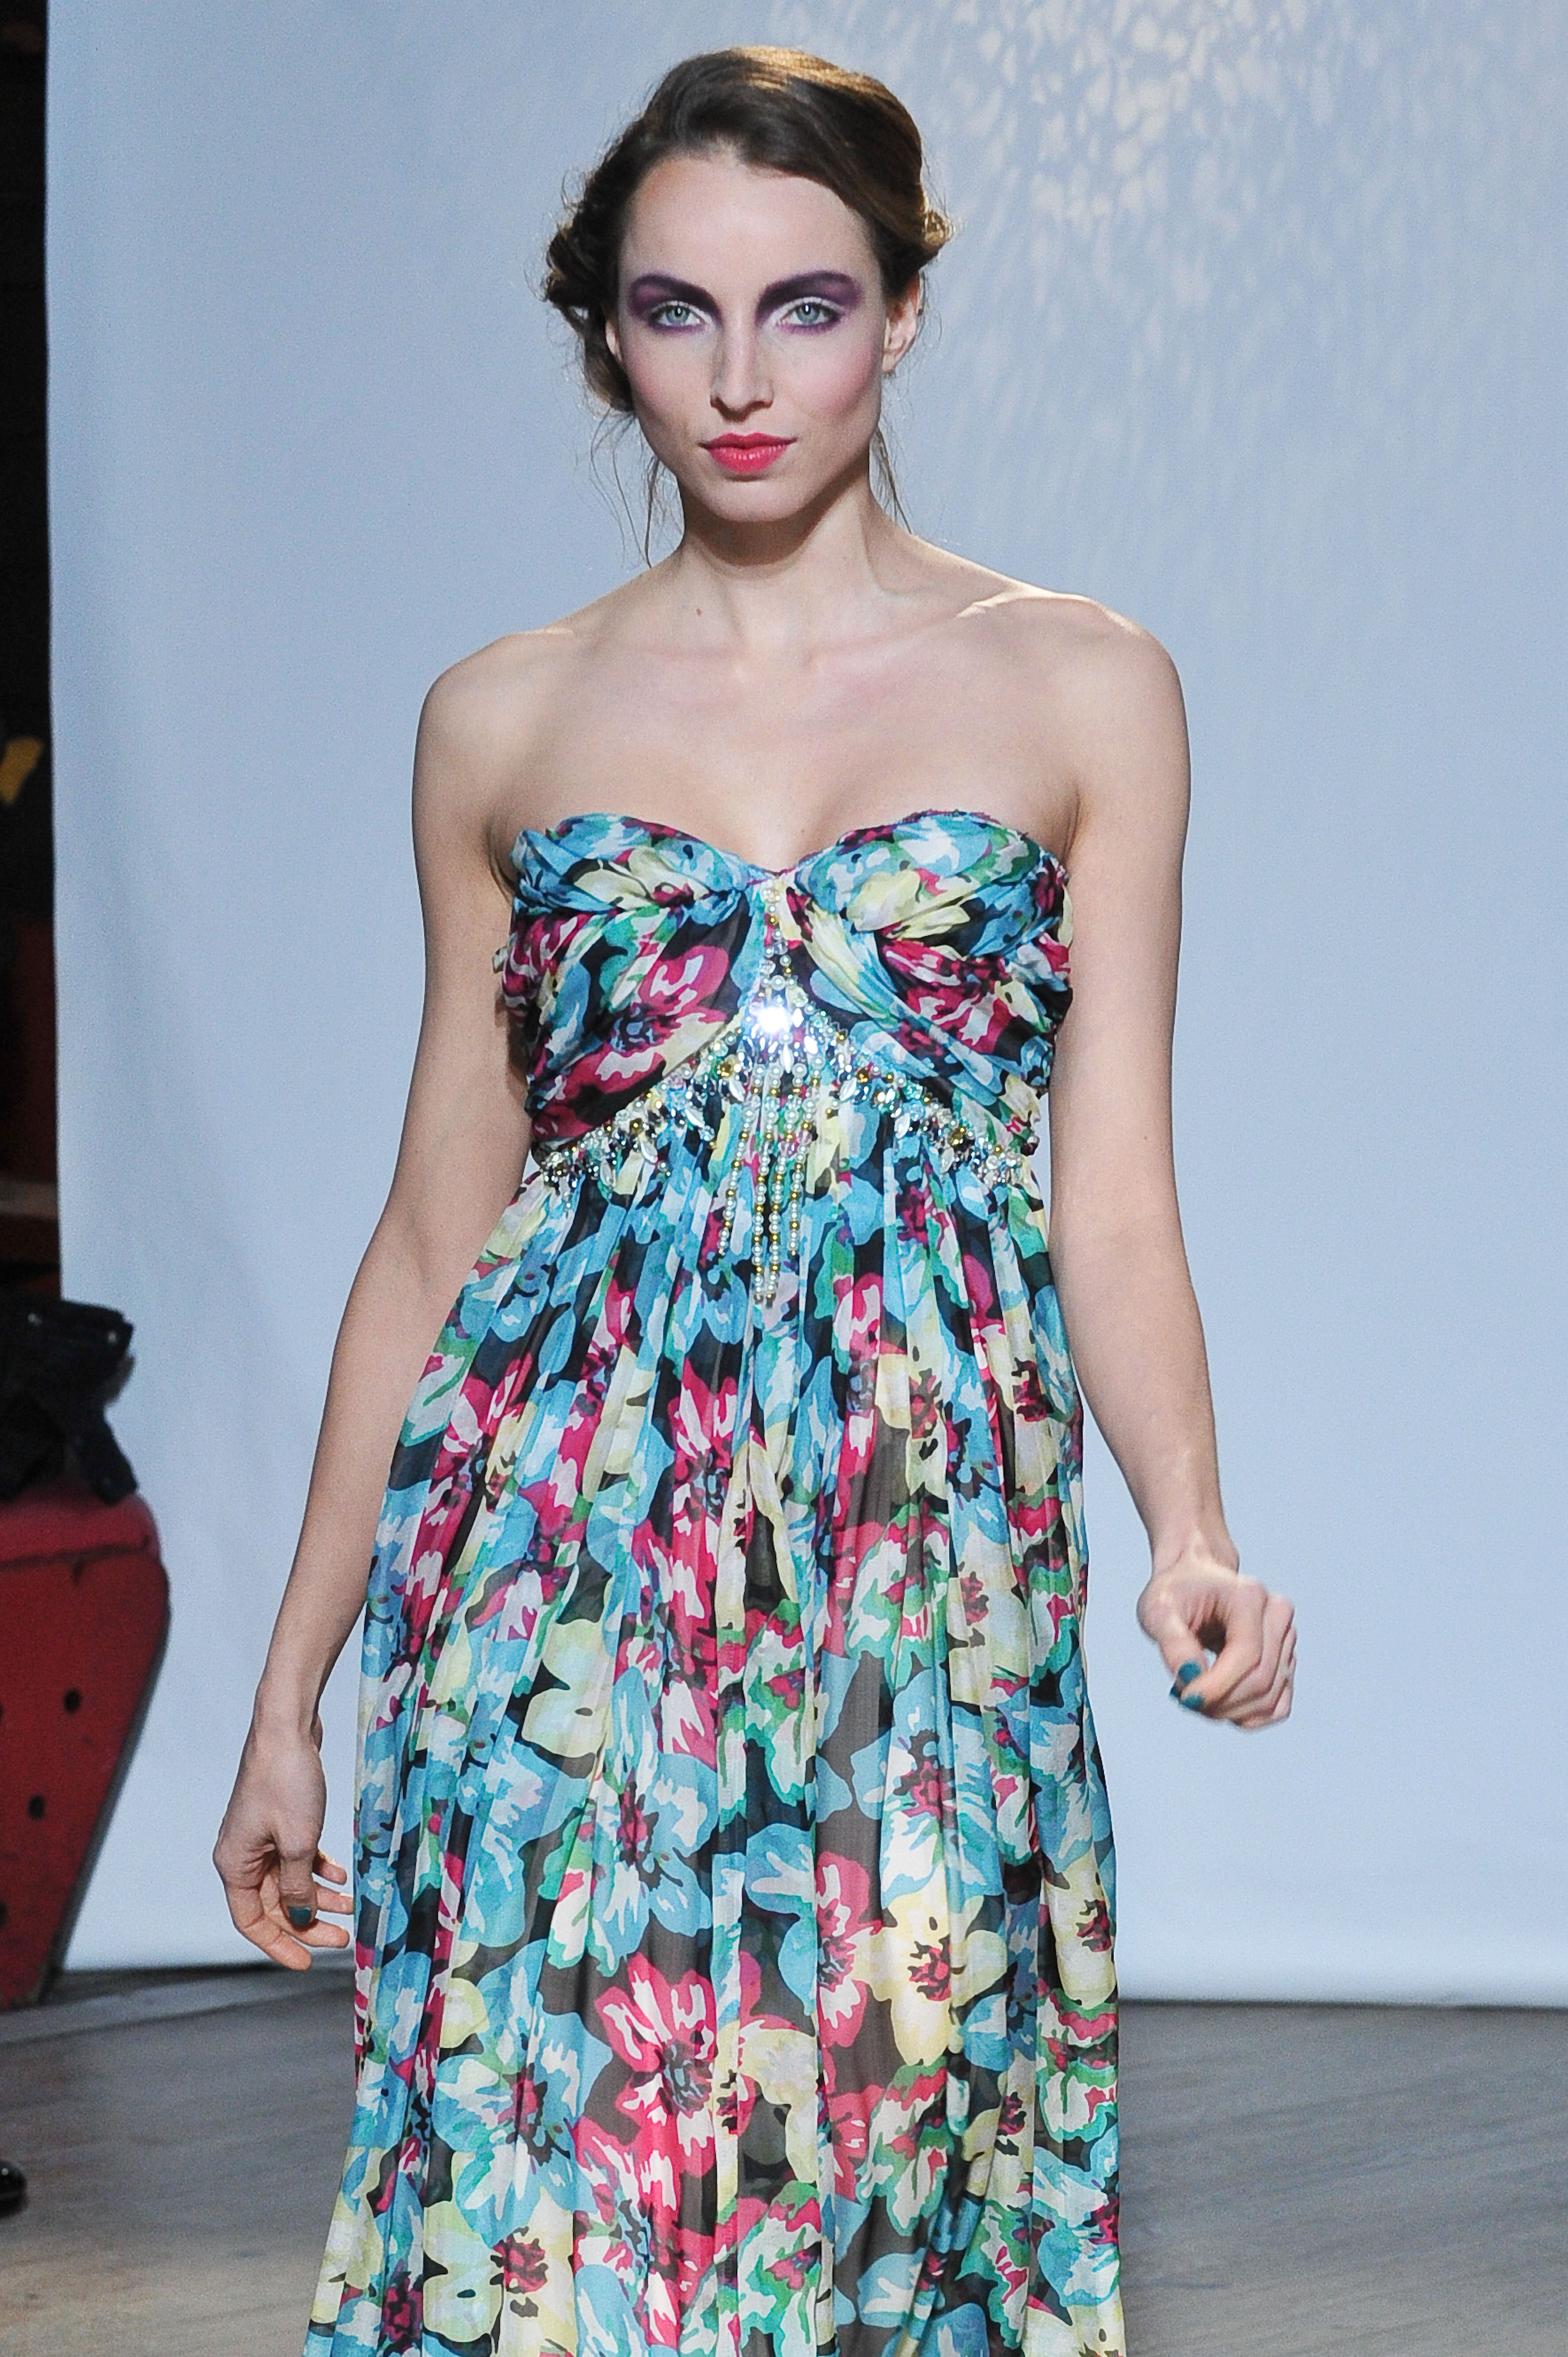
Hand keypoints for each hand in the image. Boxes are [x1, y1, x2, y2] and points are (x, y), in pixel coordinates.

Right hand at [213, 1712, 352, 1967]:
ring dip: (319, 1895)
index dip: (278, 1945)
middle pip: (273, 1904)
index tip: (307, 1963)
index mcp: (233, 1864)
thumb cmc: (286, 1781)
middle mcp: (242, 1854)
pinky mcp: (279, 1819)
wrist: (288, 1727)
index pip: (250, 1922)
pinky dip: (318, 1868)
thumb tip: (302, 1918)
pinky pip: (297, 1856)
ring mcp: (260, 1836)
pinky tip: (341, 1874)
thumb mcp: (298, 1843)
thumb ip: (298, 1887)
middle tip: (344, 1937)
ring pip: (289, 1880)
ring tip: (352, 1905)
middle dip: (308, 1922)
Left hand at [1137, 1558, 1295, 1729]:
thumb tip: (1191, 1678)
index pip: (1247, 1653)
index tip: (1185, 1697)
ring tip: (1197, 1697)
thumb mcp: (1157, 1610)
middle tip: (1185, 1698)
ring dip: (1231, 1711)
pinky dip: (1249, 1716)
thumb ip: (1173, 1643)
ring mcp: (1285, 1638)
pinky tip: (1221, 1705)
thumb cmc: (1175, 1592)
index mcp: (1248, 1596)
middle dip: (1220, 1702)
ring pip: (1270, 1697)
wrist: (1192, 1579)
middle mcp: (1276, 1614)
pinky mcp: (1285, 1660)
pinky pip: (1278, 1705)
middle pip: (1261, 1679)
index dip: (1218, 1685)